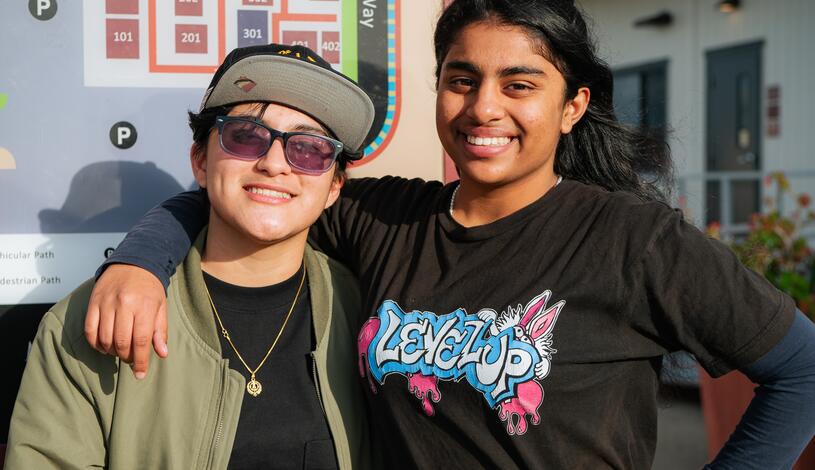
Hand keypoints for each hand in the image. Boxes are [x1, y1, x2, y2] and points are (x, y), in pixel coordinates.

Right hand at [84, 264, 168, 378]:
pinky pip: (89, 329)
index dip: (141, 360)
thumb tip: (162, 353)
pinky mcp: (93, 302)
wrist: (133, 263)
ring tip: (119, 351)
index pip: (141, 340)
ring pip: (104, 338)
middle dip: (126, 357)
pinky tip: (103, 346)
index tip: (140, 374)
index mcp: (144, 306)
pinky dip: (95, 343)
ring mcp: (106, 303)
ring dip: (111, 351)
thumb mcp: (161, 307)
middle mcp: (124, 304)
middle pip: (121, 342)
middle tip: (130, 359)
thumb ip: (160, 330)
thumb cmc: (150, 288)